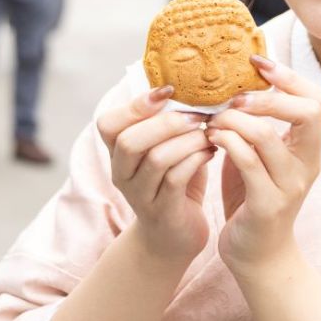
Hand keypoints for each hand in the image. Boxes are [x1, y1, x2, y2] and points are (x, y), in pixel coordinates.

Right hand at [96, 86, 214, 261]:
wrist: (173, 238)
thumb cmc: (174, 183)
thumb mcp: (165, 149)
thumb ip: (169, 122)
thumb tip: (192, 82)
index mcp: (117, 153)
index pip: (108, 124)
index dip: (136, 105)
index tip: (168, 91)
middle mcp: (121, 174)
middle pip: (129, 141)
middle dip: (166, 122)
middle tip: (196, 115)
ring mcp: (139, 195)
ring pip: (156, 159)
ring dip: (187, 141)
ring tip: (209, 133)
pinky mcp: (162, 211)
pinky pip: (176, 180)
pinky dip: (196, 160)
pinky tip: (211, 151)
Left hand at [205, 55, 320, 277]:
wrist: (258, 255)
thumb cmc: (253, 198)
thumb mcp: (259, 156)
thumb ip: (255, 125)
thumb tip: (232, 82)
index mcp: (309, 148)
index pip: (317, 100)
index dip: (290, 76)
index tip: (257, 63)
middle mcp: (308, 164)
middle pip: (308, 111)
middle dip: (268, 95)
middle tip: (236, 96)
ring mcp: (290, 185)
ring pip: (267, 135)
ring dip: (234, 120)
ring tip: (213, 120)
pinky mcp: (268, 204)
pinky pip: (248, 162)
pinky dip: (226, 143)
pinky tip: (210, 139)